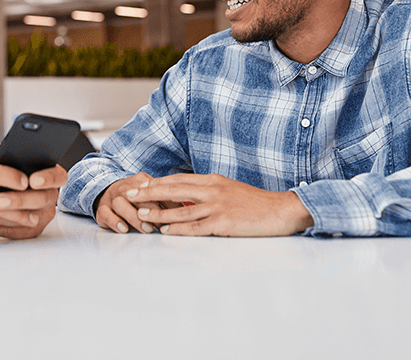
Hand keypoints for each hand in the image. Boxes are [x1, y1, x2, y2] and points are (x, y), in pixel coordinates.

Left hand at [0, 144, 66, 239]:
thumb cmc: (5, 171)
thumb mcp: (5, 158)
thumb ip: (5, 153)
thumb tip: (0, 151)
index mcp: (51, 174)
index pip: (58, 176)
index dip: (48, 178)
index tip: (32, 180)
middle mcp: (51, 195)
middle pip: (42, 199)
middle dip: (19, 200)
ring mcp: (44, 214)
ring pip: (31, 219)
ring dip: (8, 216)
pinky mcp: (33, 229)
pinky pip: (20, 231)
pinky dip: (3, 227)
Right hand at [95, 173, 177, 233]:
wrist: (107, 191)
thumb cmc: (135, 197)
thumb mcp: (151, 193)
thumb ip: (167, 199)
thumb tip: (187, 208)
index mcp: (140, 182)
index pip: (153, 190)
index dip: (166, 202)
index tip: (177, 214)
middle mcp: (125, 188)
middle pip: (137, 196)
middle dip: (150, 211)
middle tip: (161, 225)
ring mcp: (112, 198)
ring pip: (120, 204)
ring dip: (134, 217)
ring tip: (146, 229)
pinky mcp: (102, 209)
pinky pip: (105, 213)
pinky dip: (114, 221)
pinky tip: (123, 229)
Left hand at [124, 174, 312, 236]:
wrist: (279, 210)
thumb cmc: (254, 202)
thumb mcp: (228, 189)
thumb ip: (207, 191)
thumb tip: (185, 197)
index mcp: (212, 180)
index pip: (178, 179)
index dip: (157, 182)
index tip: (140, 184)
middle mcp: (212, 190)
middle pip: (174, 190)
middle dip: (150, 193)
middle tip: (130, 195)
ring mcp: (217, 206)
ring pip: (180, 209)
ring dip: (158, 212)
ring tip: (141, 215)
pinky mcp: (223, 222)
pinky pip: (196, 226)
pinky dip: (179, 229)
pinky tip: (166, 231)